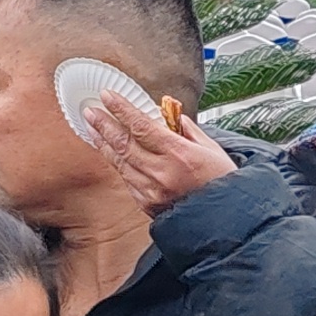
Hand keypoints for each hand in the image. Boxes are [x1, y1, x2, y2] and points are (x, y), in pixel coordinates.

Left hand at [83, 89, 234, 211]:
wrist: (225, 219)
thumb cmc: (222, 184)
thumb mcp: (212, 149)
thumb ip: (189, 130)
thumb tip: (171, 116)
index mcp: (179, 154)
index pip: (141, 125)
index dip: (121, 109)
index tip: (107, 96)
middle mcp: (161, 172)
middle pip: (123, 143)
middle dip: (104, 124)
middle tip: (90, 111)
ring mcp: (151, 190)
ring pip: (119, 161)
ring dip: (104, 143)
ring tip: (93, 129)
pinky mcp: (147, 204)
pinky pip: (126, 179)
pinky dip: (117, 164)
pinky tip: (110, 154)